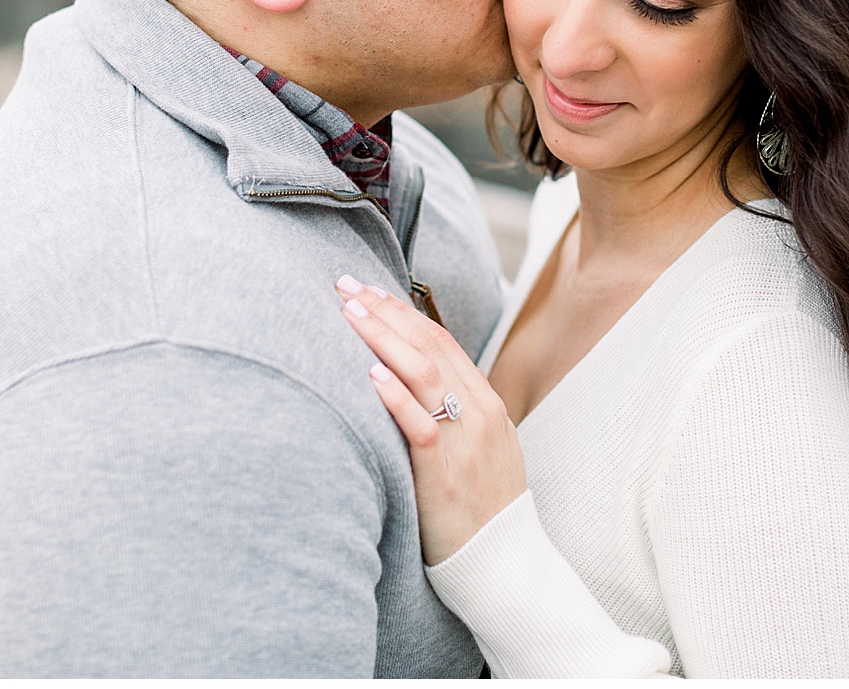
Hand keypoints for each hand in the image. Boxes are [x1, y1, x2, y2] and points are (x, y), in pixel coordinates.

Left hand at [335, 274, 526, 564]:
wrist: (503, 562)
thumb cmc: (482, 507)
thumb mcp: (480, 448)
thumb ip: (454, 412)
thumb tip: (409, 382)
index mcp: (486, 402)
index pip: (441, 340)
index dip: (402, 311)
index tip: (368, 289)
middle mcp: (478, 412)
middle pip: (428, 346)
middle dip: (385, 311)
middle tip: (345, 285)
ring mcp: (464, 440)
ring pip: (423, 374)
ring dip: (383, 339)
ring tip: (349, 313)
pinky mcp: (444, 472)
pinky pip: (420, 425)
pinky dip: (395, 397)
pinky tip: (370, 376)